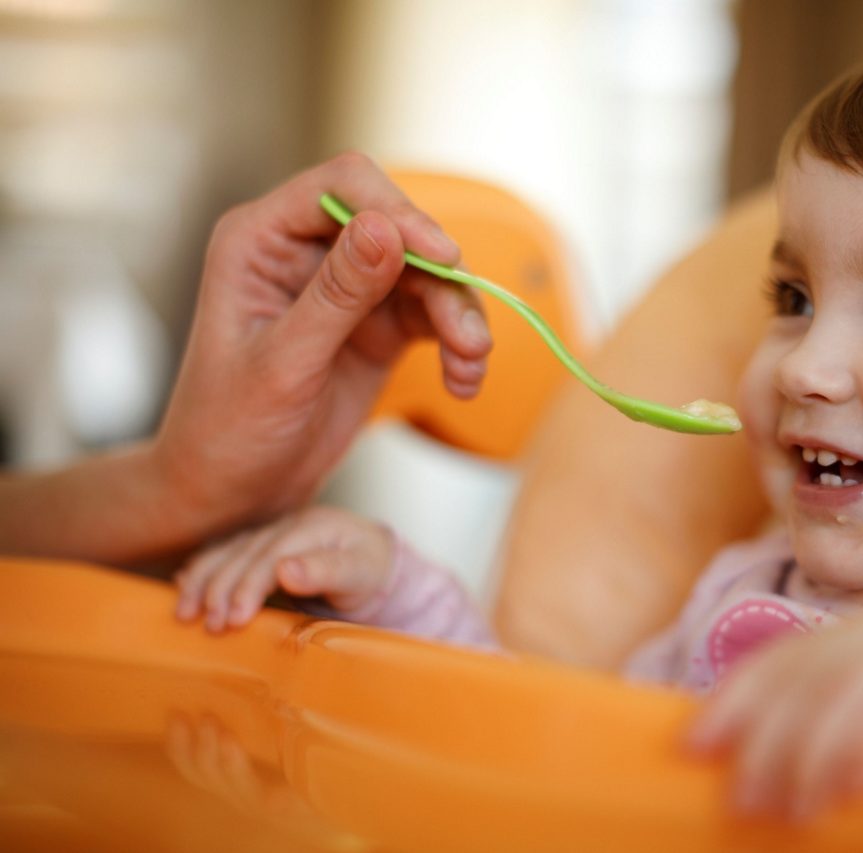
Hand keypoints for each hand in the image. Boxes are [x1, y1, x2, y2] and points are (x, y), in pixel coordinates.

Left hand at [155, 152, 491, 538]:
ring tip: (471, 365)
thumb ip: (335, 295)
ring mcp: (347, 287)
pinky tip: (465, 382)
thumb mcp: (282, 364)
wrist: (233, 493)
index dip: (399, 211)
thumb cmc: (229, 428)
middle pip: (398, 227)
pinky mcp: (378, 325)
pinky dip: (458, 344)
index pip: (343, 186)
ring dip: (459, 315)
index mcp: (260, 239)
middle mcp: (307, 251)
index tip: (444, 256)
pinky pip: (434, 315)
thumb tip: (386, 229)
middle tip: (468, 337)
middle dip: (442, 277)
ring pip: (427, 273)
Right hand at [174, 505, 394, 631]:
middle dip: (219, 590)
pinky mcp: (258, 548)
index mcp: (312, 526)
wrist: (375, 564)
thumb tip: (285, 569)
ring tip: (185, 614)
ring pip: (225, 553)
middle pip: (243, 554)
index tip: (234, 619)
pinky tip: (183, 589)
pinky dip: (200, 572)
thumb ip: (327, 571)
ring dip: (201, 582)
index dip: (248, 586)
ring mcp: (269, 534)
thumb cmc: (370, 573)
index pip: (271, 555)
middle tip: (208, 626)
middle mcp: (286, 526)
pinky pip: (223, 555)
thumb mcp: (360, 573)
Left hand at [686, 610, 862, 819]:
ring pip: (858, 680)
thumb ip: (819, 744)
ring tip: (796, 807)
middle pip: (817, 666)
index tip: (694, 745)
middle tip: (746, 799)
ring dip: (814, 746)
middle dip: (770, 733)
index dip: (738, 696)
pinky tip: (851, 788)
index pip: (790, 656)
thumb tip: (733, 768)